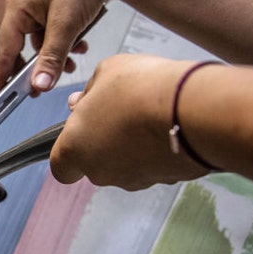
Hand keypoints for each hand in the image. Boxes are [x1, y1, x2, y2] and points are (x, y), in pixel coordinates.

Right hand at [0, 0, 119, 98]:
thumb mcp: (66, 23)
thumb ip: (52, 57)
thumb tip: (40, 84)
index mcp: (17, 8)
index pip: (4, 50)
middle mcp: (25, 9)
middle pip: (21, 50)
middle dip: (35, 69)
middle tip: (39, 88)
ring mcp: (40, 10)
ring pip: (42, 46)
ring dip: (56, 57)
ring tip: (70, 65)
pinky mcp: (56, 11)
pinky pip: (55, 37)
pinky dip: (66, 46)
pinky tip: (79, 47)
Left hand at [50, 54, 209, 189]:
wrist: (192, 109)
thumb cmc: (142, 90)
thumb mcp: (105, 72)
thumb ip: (89, 92)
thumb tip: (84, 101)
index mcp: (75, 150)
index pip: (61, 167)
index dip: (70, 149)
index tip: (81, 130)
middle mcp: (101, 172)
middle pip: (95, 163)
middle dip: (104, 140)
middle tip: (118, 112)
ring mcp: (134, 180)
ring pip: (126, 165)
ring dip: (132, 145)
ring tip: (148, 114)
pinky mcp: (164, 181)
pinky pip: (155, 165)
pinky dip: (158, 149)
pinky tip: (167, 125)